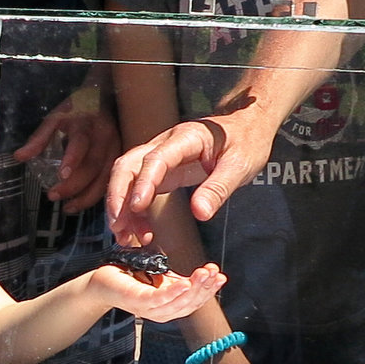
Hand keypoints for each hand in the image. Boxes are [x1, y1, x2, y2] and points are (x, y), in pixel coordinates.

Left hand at [14, 88, 121, 212]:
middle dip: (74, 185)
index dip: (72, 159)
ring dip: (87, 196)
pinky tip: (82, 203)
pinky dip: (97, 195)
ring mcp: (115, 147)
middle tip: (53, 196)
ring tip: (68, 208)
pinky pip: (110, 180)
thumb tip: (19, 157)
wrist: (103, 98)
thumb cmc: (75, 110)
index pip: (80, 143)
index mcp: (85, 124)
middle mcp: (103, 136)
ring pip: (104, 176)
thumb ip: (38, 139)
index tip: (61, 175)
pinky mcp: (119, 157)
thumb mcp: (54, 118)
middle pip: (92, 165)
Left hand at [88, 261, 225, 323]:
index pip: (194, 302)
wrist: (102, 282)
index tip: (221, 276)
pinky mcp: (138, 302)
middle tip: (214, 272)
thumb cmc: (131, 278)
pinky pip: (160, 299)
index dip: (209, 291)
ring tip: (204, 273)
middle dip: (205, 288)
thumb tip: (207, 274)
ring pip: (178, 303)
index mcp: (169, 307)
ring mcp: (149, 309)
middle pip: (189, 304)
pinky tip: (185, 283)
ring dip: (194, 289)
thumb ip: (180, 281)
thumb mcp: (162, 278)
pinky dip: (174, 292)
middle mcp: (161, 312)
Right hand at [107, 108, 273, 245]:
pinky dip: (134, 210)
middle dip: (118, 197)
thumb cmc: (245, 140)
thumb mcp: (240, 165)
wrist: (247, 126)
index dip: (143, 183)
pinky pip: (138, 188)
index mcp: (185, 138)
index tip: (137, 208)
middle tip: (120, 227)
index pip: (155, 159)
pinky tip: (140, 230)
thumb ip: (218, 188)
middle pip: (128, 165)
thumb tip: (200, 213)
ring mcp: (160, 157)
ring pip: (127, 177)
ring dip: (121, 207)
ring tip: (127, 236)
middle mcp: (165, 144)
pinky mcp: (161, 171)